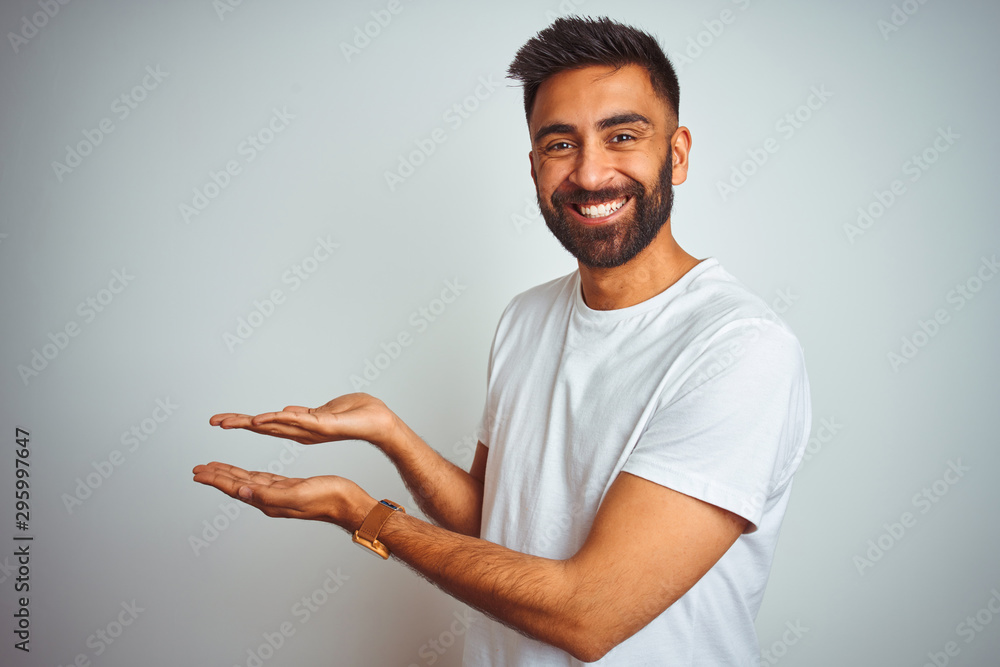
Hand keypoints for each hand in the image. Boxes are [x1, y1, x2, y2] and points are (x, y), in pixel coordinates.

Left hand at [191, 462, 374, 530]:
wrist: (347, 502)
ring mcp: (279, 494)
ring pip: (247, 481)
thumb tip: (241, 491)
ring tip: (215, 468)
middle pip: (237, 485)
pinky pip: (262, 479)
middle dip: (217, 476)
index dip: (216, 479)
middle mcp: (270, 499)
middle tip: (199, 469)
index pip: (236, 488)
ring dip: (230, 474)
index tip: (198, 473)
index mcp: (269, 501)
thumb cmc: (327, 498)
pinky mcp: (289, 487)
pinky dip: (249, 474)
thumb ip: (268, 495)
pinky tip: (246, 474)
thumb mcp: (296, 494)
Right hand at [209, 393, 397, 447]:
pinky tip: (261, 419)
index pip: (267, 424)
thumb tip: (288, 410)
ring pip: (275, 425)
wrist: (382, 422)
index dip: (244, 422)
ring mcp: (311, 429)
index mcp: (302, 426)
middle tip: (213, 421)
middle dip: (238, 423)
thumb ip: (306, 414)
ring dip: (252, 422)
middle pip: (264, 426)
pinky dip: (279, 419)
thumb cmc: (359, 414)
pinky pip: (298, 421)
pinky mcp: (324, 425)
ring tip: (228, 421)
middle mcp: (303, 431)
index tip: (221, 420)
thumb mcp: (326, 412)